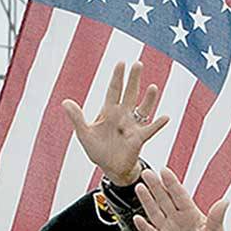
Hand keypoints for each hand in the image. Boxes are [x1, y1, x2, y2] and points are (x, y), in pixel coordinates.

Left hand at [62, 61, 168, 184]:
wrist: (110, 168)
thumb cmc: (98, 150)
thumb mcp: (84, 134)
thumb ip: (77, 118)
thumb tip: (65, 102)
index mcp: (109, 111)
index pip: (114, 90)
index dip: (117, 77)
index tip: (121, 63)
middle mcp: (123, 115)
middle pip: (130, 93)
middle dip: (133, 79)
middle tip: (138, 64)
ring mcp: (132, 126)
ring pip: (142, 109)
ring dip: (148, 99)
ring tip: (153, 87)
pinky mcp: (139, 139)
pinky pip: (150, 130)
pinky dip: (158, 124)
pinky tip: (165, 117)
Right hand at [133, 168, 227, 230]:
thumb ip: (217, 218)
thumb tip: (225, 201)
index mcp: (191, 214)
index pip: (179, 195)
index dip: (172, 183)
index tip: (164, 171)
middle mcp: (177, 219)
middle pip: (164, 199)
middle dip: (156, 186)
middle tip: (147, 172)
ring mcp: (167, 230)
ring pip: (155, 212)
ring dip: (147, 200)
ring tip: (139, 187)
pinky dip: (144, 226)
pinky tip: (138, 218)